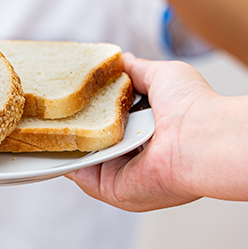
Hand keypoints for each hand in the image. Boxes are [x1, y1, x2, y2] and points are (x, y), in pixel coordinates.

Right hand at [66, 53, 215, 211]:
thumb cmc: (192, 105)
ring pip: (84, 157)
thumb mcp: (162, 75)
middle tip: (53, 106)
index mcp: (151, 133)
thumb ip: (138, 70)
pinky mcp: (114, 188)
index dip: (94, 108)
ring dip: (66, 141)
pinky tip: (53, 140)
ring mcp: (125, 173)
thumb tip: (120, 60)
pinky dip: (65, 160)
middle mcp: (138, 156)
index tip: (72, 93)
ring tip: (44, 119)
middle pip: (95, 140)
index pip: (114, 121)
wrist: (203, 138)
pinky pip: (81, 176)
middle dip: (74, 124)